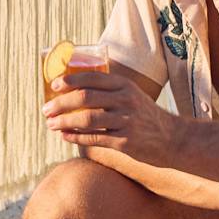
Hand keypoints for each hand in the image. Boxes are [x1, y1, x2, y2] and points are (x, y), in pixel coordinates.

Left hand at [42, 70, 182, 168]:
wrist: (172, 139)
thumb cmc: (144, 116)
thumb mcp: (131, 95)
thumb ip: (108, 91)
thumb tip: (73, 90)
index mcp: (124, 85)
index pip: (91, 78)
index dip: (69, 80)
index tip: (53, 85)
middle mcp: (125, 100)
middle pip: (85, 97)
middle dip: (60, 103)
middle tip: (46, 109)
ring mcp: (126, 120)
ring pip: (86, 118)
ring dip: (64, 121)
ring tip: (51, 124)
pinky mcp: (125, 141)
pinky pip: (94, 137)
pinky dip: (76, 136)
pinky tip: (65, 136)